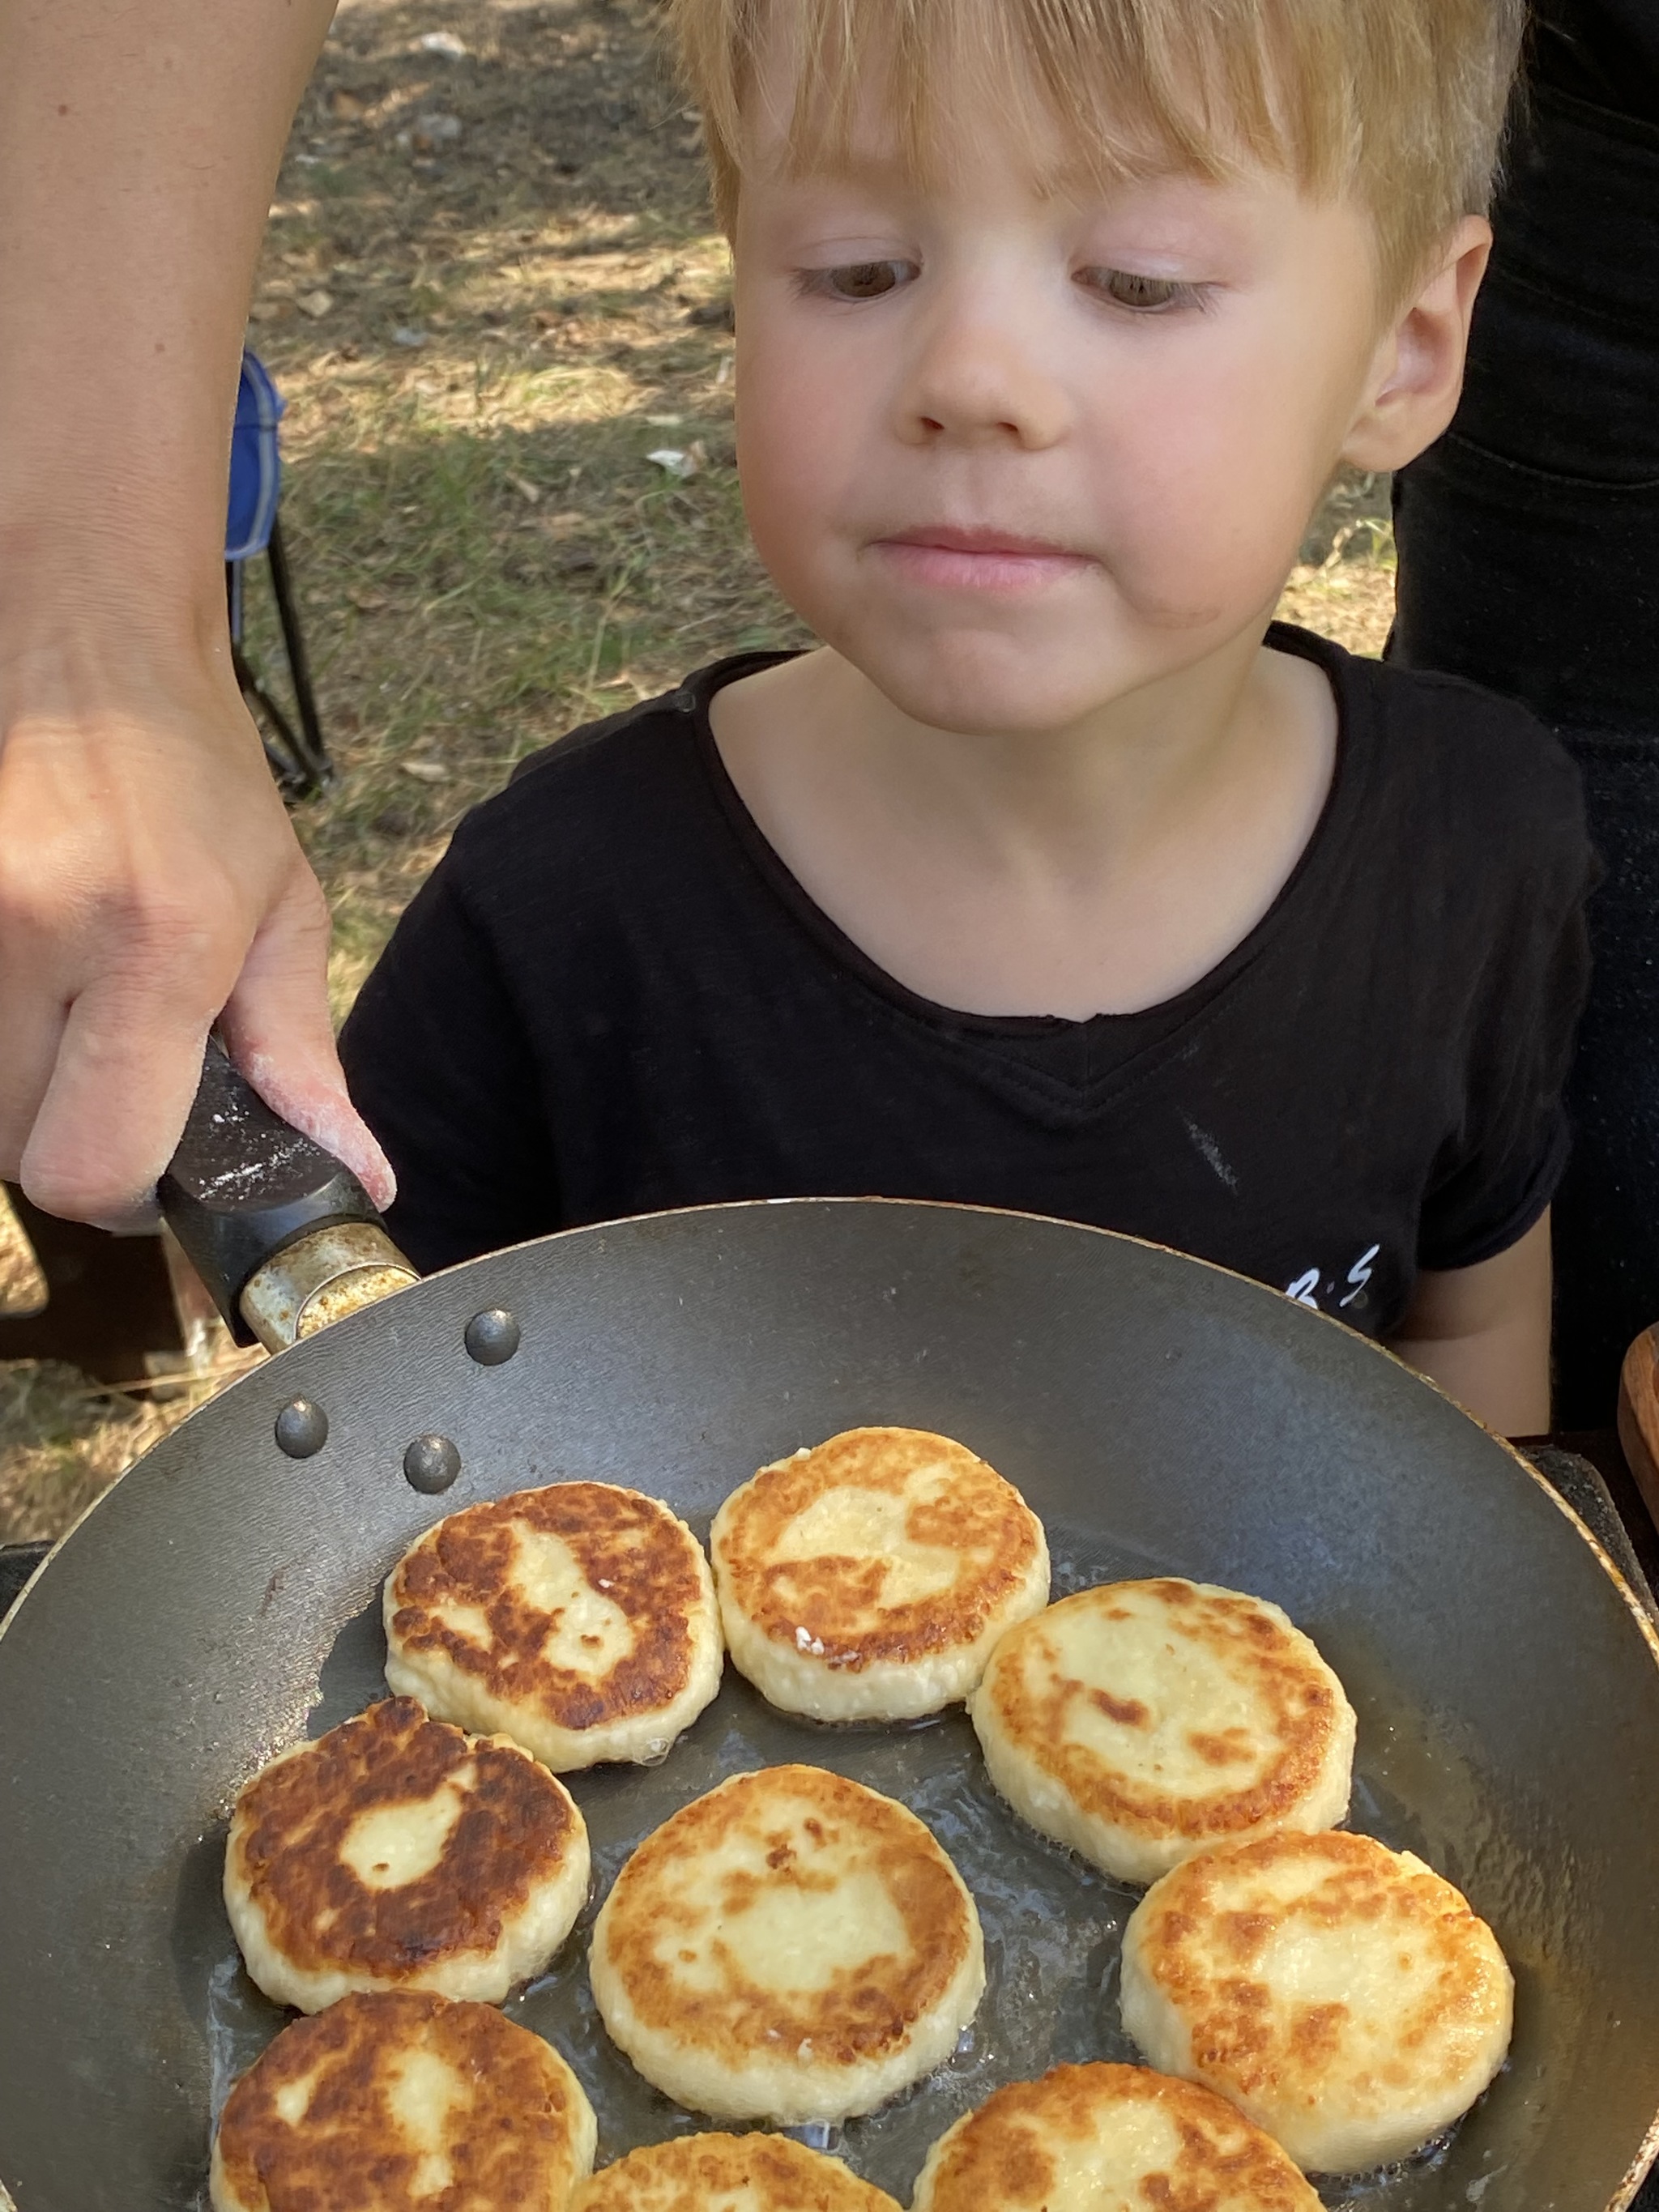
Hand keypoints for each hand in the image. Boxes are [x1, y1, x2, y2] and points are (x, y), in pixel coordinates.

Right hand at [0, 638, 392, 1225]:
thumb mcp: (279, 907)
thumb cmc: (193, 774)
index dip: (129, 1196)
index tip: (159, 1173)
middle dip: (77, 1149)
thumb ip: (301, 1053)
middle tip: (124, 1093)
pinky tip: (42, 994)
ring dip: (29, 1102)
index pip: (92, 1162)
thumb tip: (357, 1172)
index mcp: (153, 941)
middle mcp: (35, 934)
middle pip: (19, 1155)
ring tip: (81, 1030)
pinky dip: (0, 1048)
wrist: (87, 645)